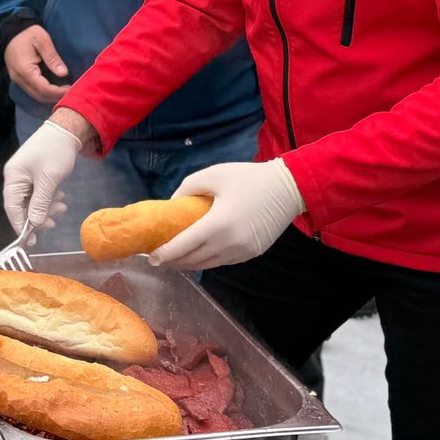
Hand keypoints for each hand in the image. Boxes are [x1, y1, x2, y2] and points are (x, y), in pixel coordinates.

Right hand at [2, 119, 80, 233]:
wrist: (66, 130)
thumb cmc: (55, 151)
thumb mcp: (49, 180)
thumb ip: (41, 203)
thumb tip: (35, 223)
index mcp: (13, 177)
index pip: (12, 208)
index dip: (21, 225)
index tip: (31, 240)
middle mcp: (15, 178)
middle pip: (21, 206)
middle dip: (38, 216)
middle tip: (53, 223)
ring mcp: (24, 176)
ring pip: (32, 201)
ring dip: (46, 207)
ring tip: (62, 207)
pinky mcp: (34, 175)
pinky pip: (38, 193)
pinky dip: (49, 198)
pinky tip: (60, 197)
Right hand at [4, 25, 69, 102]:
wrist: (10, 33)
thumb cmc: (28, 34)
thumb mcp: (42, 40)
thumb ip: (52, 57)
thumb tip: (63, 73)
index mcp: (25, 69)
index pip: (43, 88)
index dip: (58, 92)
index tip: (71, 89)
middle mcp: (19, 79)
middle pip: (39, 95)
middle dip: (56, 97)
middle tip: (71, 93)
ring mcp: (18, 81)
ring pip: (36, 96)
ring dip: (51, 97)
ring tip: (65, 92)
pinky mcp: (19, 80)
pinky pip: (33, 91)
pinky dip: (45, 93)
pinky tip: (55, 90)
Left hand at [153, 160, 304, 271]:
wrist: (289, 189)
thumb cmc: (249, 178)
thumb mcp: (214, 174)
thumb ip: (188, 188)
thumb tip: (172, 205)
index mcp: (217, 225)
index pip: (183, 246)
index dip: (164, 254)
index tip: (150, 256)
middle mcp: (228, 244)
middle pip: (193, 260)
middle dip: (173, 261)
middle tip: (158, 257)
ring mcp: (241, 252)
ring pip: (207, 265)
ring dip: (189, 264)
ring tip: (174, 258)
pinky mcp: (251, 254)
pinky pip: (222, 262)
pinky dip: (207, 260)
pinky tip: (198, 254)